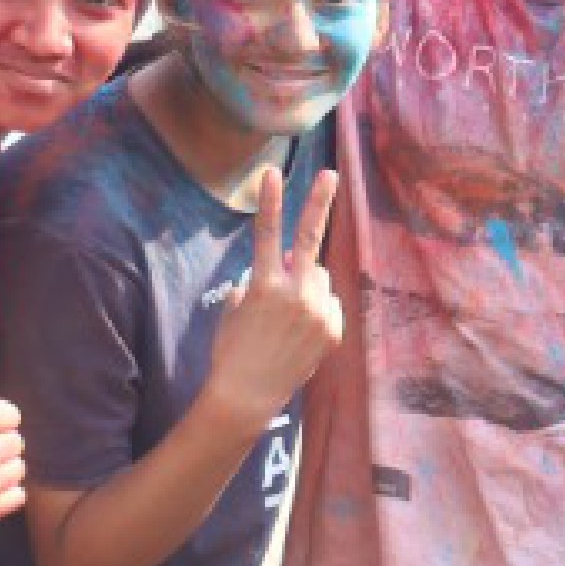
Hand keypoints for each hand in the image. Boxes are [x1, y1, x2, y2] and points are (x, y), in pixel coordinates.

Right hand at [198, 162, 343, 423]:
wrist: (247, 394)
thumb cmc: (232, 349)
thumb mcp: (234, 307)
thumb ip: (260, 279)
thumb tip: (289, 261)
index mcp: (264, 285)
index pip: (267, 234)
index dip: (270, 202)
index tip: (272, 172)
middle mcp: (295, 294)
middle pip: (310, 241)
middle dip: (319, 203)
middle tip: (331, 175)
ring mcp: (317, 312)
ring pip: (319, 279)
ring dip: (306, 284)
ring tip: (287, 316)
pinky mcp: (332, 330)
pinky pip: (328, 304)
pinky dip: (317, 310)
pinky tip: (299, 332)